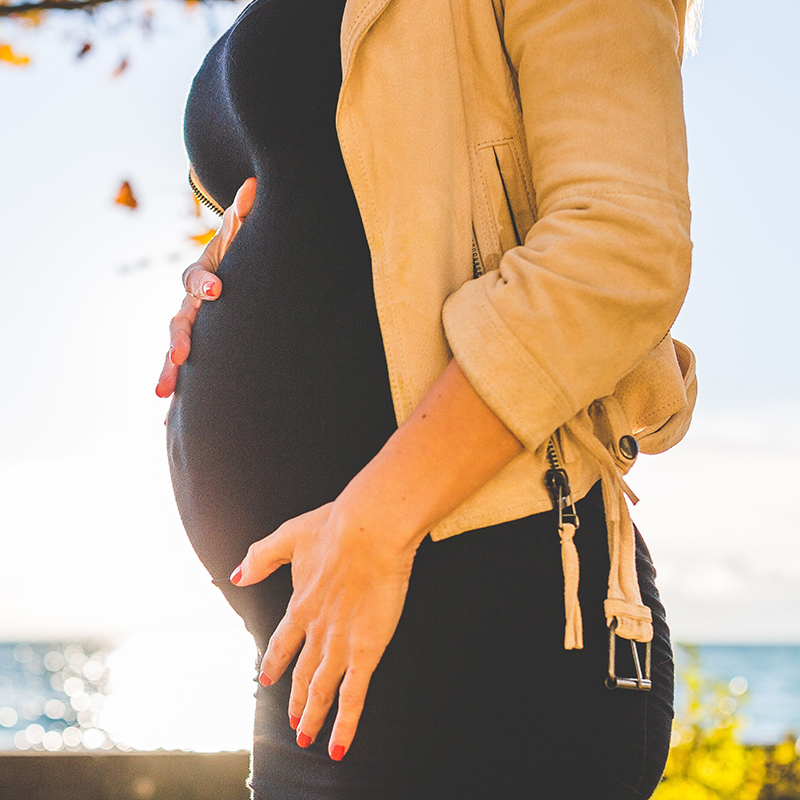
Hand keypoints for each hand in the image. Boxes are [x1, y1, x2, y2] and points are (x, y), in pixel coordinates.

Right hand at [155, 177, 256, 397]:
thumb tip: (254, 184)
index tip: (218, 290)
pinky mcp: (195, 353)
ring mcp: (190, 330)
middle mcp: (190, 306)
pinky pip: (185, 374)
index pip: (198, 278)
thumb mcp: (242, 238)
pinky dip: (179, 394)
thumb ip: (245, 217)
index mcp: (203, 277)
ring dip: (168, 372)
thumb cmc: (240, 259)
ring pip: (175, 351)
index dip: (206, 282)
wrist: (229, 278)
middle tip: (179, 356)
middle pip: (178, 321)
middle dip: (178, 339)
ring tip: (162, 396)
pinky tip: (166, 422)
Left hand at [230, 498, 421, 761]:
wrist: (370, 530)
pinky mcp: (366, 650)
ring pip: (322, 691)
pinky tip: (338, 744)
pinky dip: (345, 723)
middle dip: (295, 698)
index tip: (268, 679)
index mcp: (300, 604)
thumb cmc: (336, 526)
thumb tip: (236, 575)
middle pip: (302, 672)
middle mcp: (316, 630)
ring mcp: (340, 643)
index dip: (276, 662)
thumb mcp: (290, 536)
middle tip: (292, 719)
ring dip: (312, 716)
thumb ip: (261, 557)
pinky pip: (354, 695)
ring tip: (306, 736)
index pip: (283, 642)